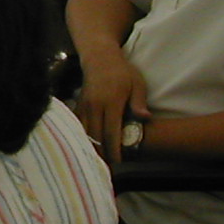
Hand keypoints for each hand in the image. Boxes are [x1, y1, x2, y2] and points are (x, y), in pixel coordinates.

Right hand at [75, 48, 149, 163]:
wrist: (99, 58)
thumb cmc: (122, 72)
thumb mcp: (137, 84)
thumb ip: (138, 102)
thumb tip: (145, 118)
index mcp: (111, 102)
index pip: (111, 132)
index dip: (114, 149)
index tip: (118, 162)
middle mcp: (95, 106)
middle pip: (95, 136)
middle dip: (102, 152)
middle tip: (109, 166)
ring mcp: (84, 106)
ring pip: (84, 132)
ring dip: (91, 146)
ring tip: (98, 159)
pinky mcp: (78, 105)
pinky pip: (78, 125)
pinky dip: (82, 136)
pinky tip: (87, 145)